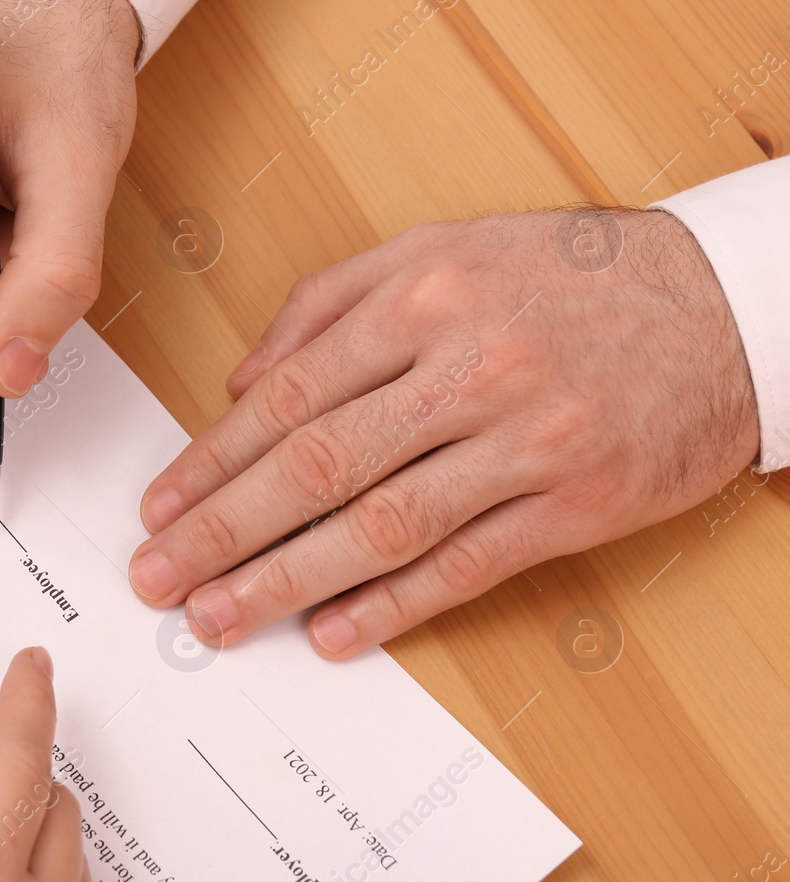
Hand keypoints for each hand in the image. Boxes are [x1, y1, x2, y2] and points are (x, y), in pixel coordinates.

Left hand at [127, 210, 757, 657]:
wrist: (721, 305)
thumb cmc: (562, 277)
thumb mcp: (437, 248)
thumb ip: (326, 304)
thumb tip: (240, 383)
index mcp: (421, 298)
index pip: (287, 396)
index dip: (212, 462)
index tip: (160, 507)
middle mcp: (467, 369)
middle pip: (318, 467)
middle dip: (224, 531)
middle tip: (159, 578)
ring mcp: (526, 441)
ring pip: (383, 526)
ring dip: (289, 581)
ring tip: (221, 615)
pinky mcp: (577, 503)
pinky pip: (468, 565)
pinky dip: (394, 606)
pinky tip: (333, 633)